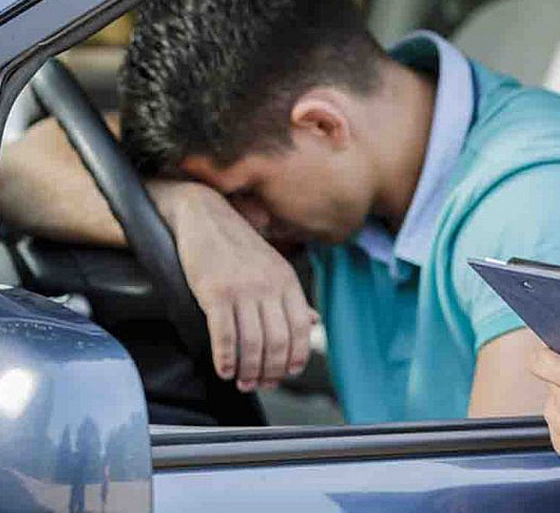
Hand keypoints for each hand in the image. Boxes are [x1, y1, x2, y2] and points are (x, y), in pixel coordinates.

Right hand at [150, 181, 317, 390]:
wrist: (205, 215)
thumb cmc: (238, 245)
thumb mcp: (273, 266)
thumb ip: (293, 297)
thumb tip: (314, 322)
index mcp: (286, 280)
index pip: (301, 328)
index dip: (296, 357)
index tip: (287, 373)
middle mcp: (268, 285)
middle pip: (278, 341)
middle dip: (271, 371)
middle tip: (261, 384)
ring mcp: (242, 288)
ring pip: (253, 343)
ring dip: (249, 371)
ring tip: (243, 381)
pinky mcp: (214, 292)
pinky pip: (225, 335)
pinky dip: (226, 359)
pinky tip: (224, 370)